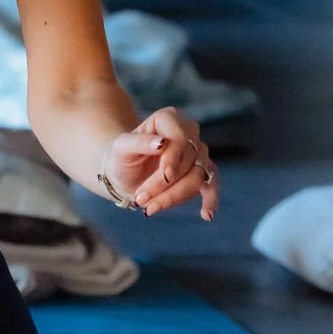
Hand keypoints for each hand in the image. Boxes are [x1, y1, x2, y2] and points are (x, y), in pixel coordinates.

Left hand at [104, 107, 218, 221]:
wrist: (124, 174)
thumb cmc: (121, 157)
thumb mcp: (121, 148)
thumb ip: (139, 142)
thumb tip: (162, 143)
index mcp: (167, 119)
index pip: (180, 136)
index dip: (174, 156)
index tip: (165, 175)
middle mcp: (187, 132)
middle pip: (188, 160)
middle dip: (164, 184)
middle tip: (140, 199)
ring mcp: (197, 153)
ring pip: (197, 176)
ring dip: (174, 196)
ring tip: (149, 209)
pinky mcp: (201, 173)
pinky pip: (211, 185)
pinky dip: (210, 200)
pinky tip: (206, 215)